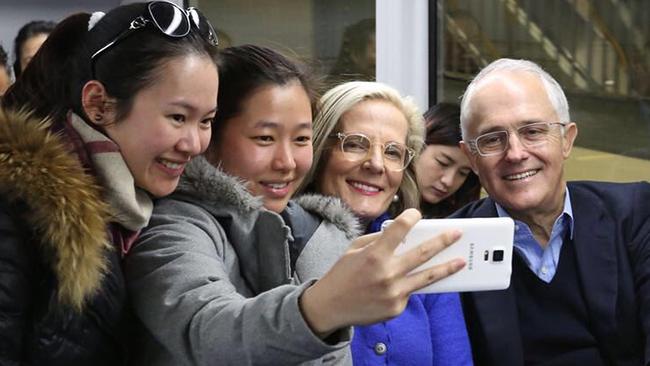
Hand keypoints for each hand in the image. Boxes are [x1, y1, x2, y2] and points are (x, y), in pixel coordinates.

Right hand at [299, 209, 464, 336]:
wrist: (330, 307)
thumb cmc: (342, 274)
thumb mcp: (353, 250)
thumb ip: (377, 240)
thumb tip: (400, 235)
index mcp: (374, 254)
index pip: (399, 229)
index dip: (410, 218)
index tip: (417, 214)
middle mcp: (387, 273)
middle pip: (423, 253)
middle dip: (443, 241)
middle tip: (457, 233)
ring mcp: (394, 292)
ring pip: (427, 277)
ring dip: (447, 267)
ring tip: (461, 261)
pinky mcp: (396, 308)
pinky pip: (409, 292)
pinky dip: (409, 285)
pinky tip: (404, 283)